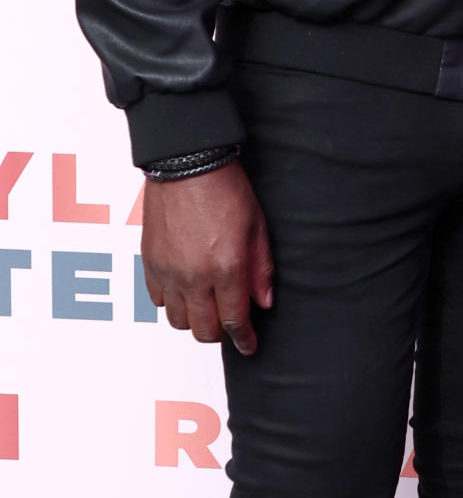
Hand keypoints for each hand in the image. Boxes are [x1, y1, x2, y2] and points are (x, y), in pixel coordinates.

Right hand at [141, 160, 273, 355]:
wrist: (186, 164)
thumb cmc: (224, 187)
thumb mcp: (257, 225)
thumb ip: (261, 268)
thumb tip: (264, 301)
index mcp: (226, 267)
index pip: (235, 320)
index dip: (244, 339)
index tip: (249, 346)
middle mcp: (194, 277)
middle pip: (204, 330)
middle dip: (220, 333)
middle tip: (230, 324)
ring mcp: (169, 273)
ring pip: (178, 321)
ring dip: (195, 320)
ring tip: (208, 305)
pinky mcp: (150, 264)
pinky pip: (158, 301)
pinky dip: (173, 302)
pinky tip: (186, 288)